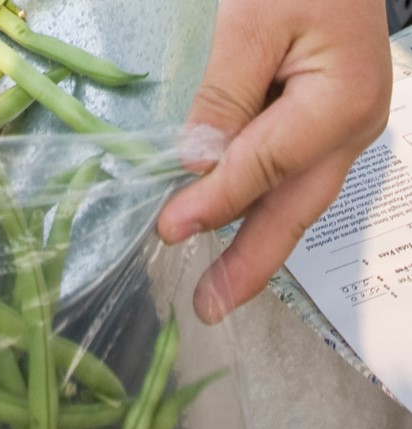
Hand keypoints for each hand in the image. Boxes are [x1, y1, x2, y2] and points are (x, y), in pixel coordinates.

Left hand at [158, 0, 391, 323]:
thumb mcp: (252, 23)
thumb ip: (225, 97)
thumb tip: (197, 163)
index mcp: (338, 103)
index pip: (264, 166)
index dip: (215, 201)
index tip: (170, 231)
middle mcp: (352, 127)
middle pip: (295, 207)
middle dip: (251, 263)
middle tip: (210, 307)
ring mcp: (345, 128)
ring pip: (295, 198)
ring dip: (255, 243)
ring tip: (218, 288)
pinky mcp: (327, 123)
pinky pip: (291, 175)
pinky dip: (259, 205)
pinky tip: (231, 227)